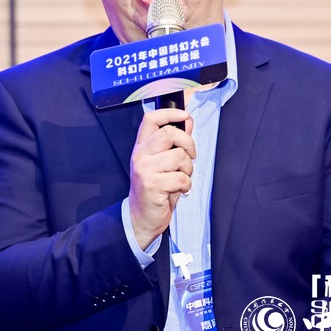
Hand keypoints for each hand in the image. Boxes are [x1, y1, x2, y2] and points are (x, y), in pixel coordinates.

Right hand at [128, 109, 194, 248]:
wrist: (140, 217)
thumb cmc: (154, 189)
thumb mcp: (162, 163)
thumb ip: (174, 142)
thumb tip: (187, 122)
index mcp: (141, 147)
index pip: (151, 119)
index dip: (170, 112)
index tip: (185, 115)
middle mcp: (140, 155)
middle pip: (170, 133)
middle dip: (188, 144)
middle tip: (190, 156)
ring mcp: (145, 170)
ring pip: (179, 156)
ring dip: (188, 169)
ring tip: (182, 178)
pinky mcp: (153, 185)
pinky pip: (181, 177)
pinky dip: (186, 185)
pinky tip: (179, 189)